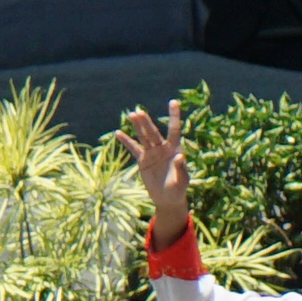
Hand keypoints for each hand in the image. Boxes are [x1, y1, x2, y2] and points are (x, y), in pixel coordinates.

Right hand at [119, 107, 191, 244]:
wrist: (168, 198)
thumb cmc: (179, 189)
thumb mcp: (182, 180)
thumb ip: (181, 168)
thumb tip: (180, 156)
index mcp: (175, 149)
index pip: (174, 129)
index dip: (174, 116)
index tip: (173, 102)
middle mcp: (163, 148)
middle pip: (154, 132)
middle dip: (146, 122)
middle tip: (139, 112)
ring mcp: (152, 153)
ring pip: (143, 137)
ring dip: (138, 126)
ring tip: (132, 114)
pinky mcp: (143, 161)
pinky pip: (133, 149)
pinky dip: (126, 141)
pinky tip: (118, 133)